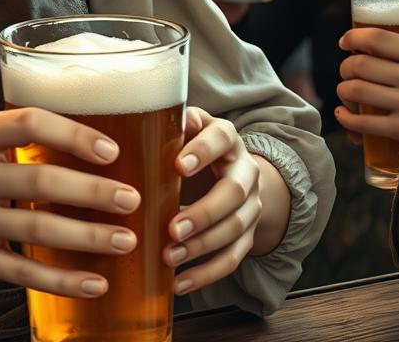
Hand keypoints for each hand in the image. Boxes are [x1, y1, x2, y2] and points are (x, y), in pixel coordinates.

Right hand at [0, 107, 141, 299]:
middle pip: (40, 181)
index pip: (28, 123)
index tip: (111, 150)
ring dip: (87, 237)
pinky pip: (22, 272)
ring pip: (36, 230)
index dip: (73, 134)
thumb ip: (14, 141)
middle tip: (132, 199)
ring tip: (126, 240)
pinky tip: (94, 283)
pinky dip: (62, 280)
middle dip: (92, 192)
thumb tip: (89, 141)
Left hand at [164, 107, 261, 294]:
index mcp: (227, 138)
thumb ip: (169, 123)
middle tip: (172, 228)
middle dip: (203, 213)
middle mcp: (246, 170)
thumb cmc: (190, 145)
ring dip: (201, 247)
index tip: (179, 165)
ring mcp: (251, 206)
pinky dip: (207, 274)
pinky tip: (180, 282)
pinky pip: (233, 258)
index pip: (221, 138)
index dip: (203, 150)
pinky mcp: (248, 236)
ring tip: (169, 256)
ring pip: (235, 229)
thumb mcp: (184, 129)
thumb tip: (147, 116)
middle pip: (234, 193)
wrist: (227, 169)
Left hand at [336, 27, 398, 147]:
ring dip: (343, 90)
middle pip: (359, 64)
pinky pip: (362, 123)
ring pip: (354, 90)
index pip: (377, 38)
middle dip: (346, 66)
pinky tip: (344, 114)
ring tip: (347, 90)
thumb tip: (387, 41)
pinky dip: (346, 118)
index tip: (346, 41)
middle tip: (348, 70)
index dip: (354, 37)